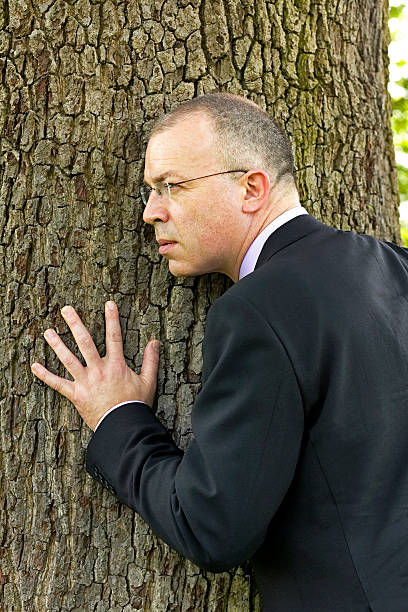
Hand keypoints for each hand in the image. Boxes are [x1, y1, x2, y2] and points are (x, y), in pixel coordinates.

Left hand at [31, 301, 159, 430]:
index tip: (109, 303)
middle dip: (75, 324)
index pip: (114, 336)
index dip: (112, 319)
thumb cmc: (135, 405)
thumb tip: (155, 342)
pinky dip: (45, 376)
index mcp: (116, 365)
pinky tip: (35, 366)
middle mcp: (98, 369)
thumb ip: (151, 360)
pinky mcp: (76, 395)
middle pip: (85, 342)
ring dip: (57, 345)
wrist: (122, 426)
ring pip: (68, 359)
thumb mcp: (148, 381)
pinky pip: (58, 384)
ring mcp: (85, 382)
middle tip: (66, 309)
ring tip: (48, 331)